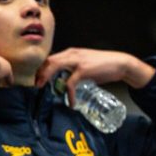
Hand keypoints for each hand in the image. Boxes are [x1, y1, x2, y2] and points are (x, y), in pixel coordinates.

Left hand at [35, 48, 155, 104]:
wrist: (120, 63)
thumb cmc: (102, 66)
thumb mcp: (83, 65)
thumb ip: (72, 70)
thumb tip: (61, 82)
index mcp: (70, 52)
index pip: (50, 58)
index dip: (41, 69)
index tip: (36, 80)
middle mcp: (72, 54)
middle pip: (48, 61)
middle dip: (39, 73)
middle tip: (35, 86)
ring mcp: (77, 61)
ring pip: (54, 67)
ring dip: (46, 79)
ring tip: (43, 90)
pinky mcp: (83, 70)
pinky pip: (70, 83)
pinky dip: (69, 94)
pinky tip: (71, 102)